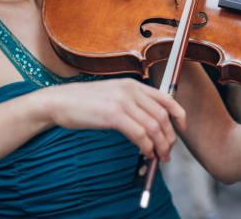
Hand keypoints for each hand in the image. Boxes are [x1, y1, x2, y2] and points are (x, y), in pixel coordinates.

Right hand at [41, 78, 185, 160]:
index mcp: (133, 84)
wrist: (59, 101)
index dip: (179, 115)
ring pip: (153, 126)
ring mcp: (122, 101)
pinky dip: (146, 147)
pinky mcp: (113, 115)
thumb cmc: (83, 102)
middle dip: (168, 137)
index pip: (166, 98)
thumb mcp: (113, 96)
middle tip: (166, 152)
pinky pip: (139, 134)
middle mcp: (131, 90)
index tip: (182, 128)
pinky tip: (144, 153)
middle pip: (162, 116)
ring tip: (157, 157)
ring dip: (159, 145)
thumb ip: (131, 105)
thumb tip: (150, 127)